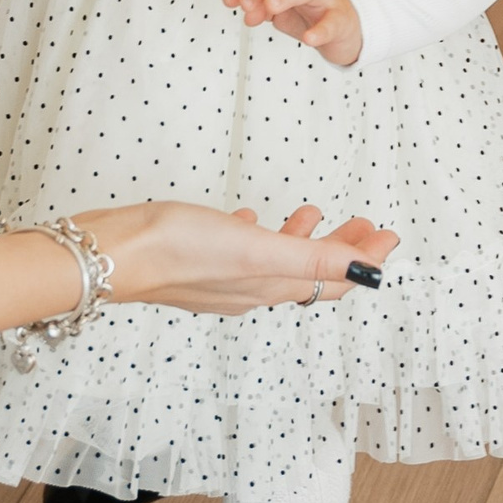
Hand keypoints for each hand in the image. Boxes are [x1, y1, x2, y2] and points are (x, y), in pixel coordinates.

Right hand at [85, 202, 396, 314]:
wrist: (114, 253)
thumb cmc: (178, 249)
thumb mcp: (257, 250)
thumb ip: (310, 260)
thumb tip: (364, 272)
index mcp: (269, 287)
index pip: (332, 281)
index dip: (365, 260)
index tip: (389, 237)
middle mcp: (249, 288)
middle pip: (309, 273)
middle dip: (341, 248)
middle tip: (364, 225)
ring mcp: (222, 276)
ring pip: (276, 262)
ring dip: (302, 240)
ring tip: (313, 214)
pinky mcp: (197, 260)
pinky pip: (240, 250)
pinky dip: (258, 235)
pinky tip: (250, 220)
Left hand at [225, 0, 363, 65]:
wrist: (353, 31)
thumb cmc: (316, 16)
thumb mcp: (285, 12)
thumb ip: (264, 9)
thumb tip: (247, 11)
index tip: (229, 1)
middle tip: (246, 6)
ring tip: (270, 8)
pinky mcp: (342, 20)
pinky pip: (331, 23)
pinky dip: (319, 30)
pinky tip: (308, 39)